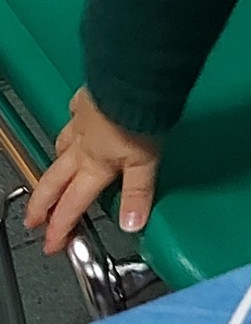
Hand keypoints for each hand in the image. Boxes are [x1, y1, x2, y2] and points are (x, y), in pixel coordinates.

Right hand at [24, 87, 160, 254]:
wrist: (132, 79)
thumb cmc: (139, 118)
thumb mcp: (145, 162)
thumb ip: (137, 194)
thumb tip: (131, 225)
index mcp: (93, 164)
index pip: (73, 203)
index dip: (60, 226)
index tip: (52, 244)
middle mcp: (81, 146)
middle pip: (53, 180)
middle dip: (41, 203)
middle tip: (32, 220)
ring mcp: (80, 123)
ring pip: (60, 150)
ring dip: (54, 168)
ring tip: (53, 177)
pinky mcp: (85, 102)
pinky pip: (71, 119)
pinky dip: (70, 129)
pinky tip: (74, 127)